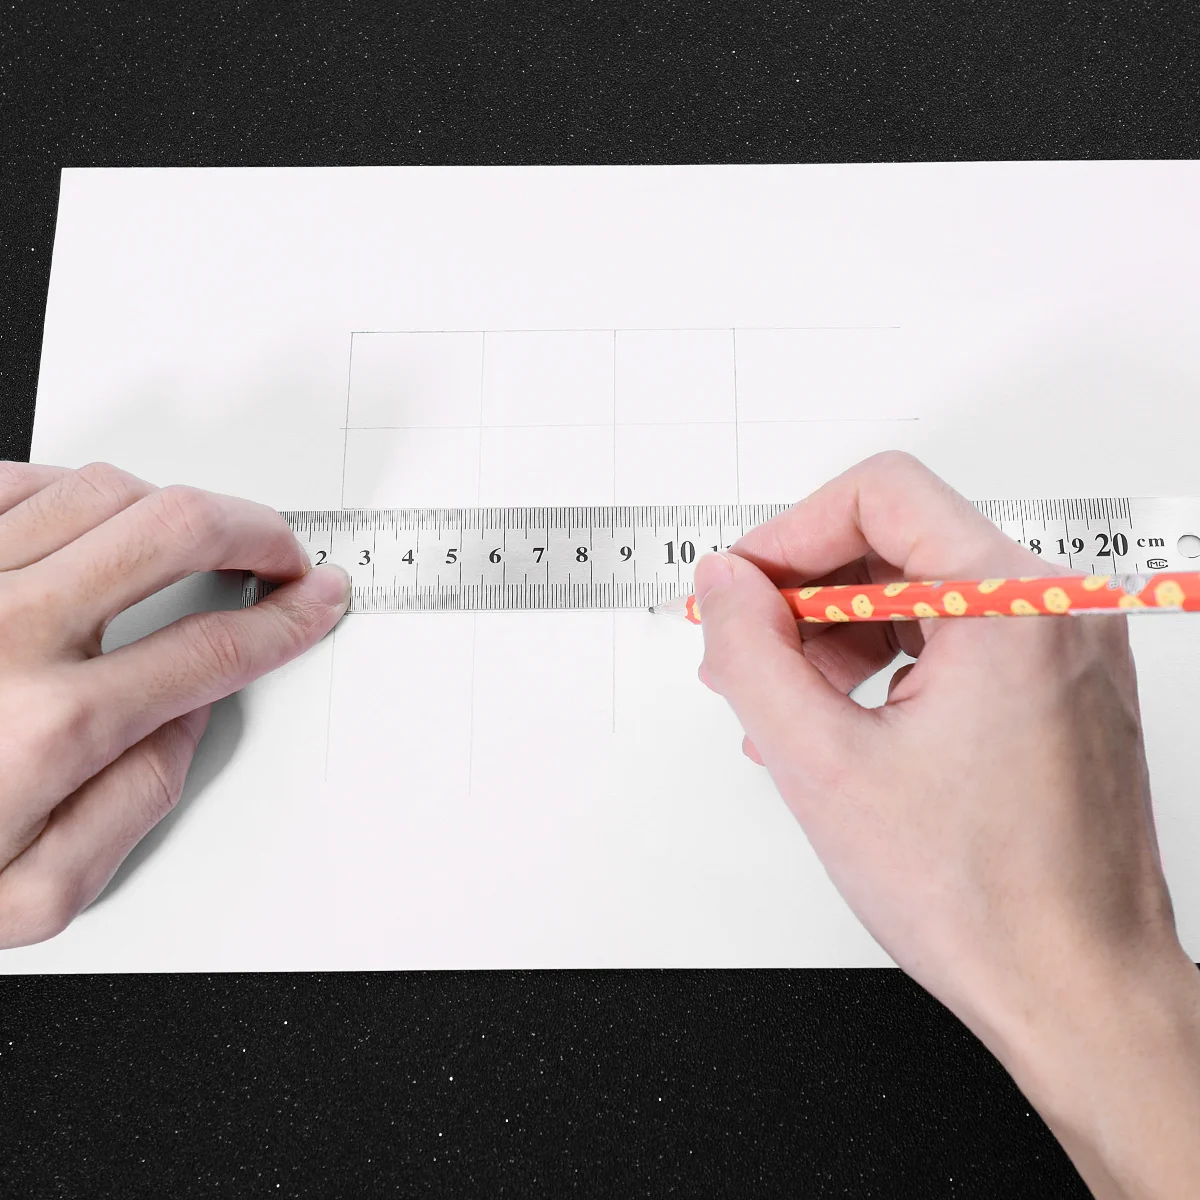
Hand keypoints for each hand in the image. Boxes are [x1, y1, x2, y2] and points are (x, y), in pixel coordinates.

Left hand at [0, 461, 348, 947]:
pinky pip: (15, 481)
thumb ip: (135, 809)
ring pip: (104, 491)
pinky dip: (73, 489)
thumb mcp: (27, 899)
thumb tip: (184, 719)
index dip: (290, 617)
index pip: (219, 647)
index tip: (314, 598)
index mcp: (51, 727)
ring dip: (170, 506)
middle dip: (256, 530)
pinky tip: (89, 519)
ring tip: (187, 536)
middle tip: (277, 546)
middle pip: (178, 531)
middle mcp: (5, 634)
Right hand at [696, 451, 1199, 1197]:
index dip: (787, 536)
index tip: (740, 591)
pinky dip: (884, 666)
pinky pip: (954, 640)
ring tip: (785, 710)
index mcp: (1014, 606)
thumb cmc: (985, 900)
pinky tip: (839, 726)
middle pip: (898, 541)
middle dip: (804, 596)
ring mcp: (1065, 649)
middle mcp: (1056, 610)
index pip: (880, 494)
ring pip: (921, 592)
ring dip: (836, 637)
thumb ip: (751, 655)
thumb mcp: (822, 766)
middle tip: (744, 654)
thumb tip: (722, 585)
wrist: (1077, 992)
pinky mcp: (1060, 686)